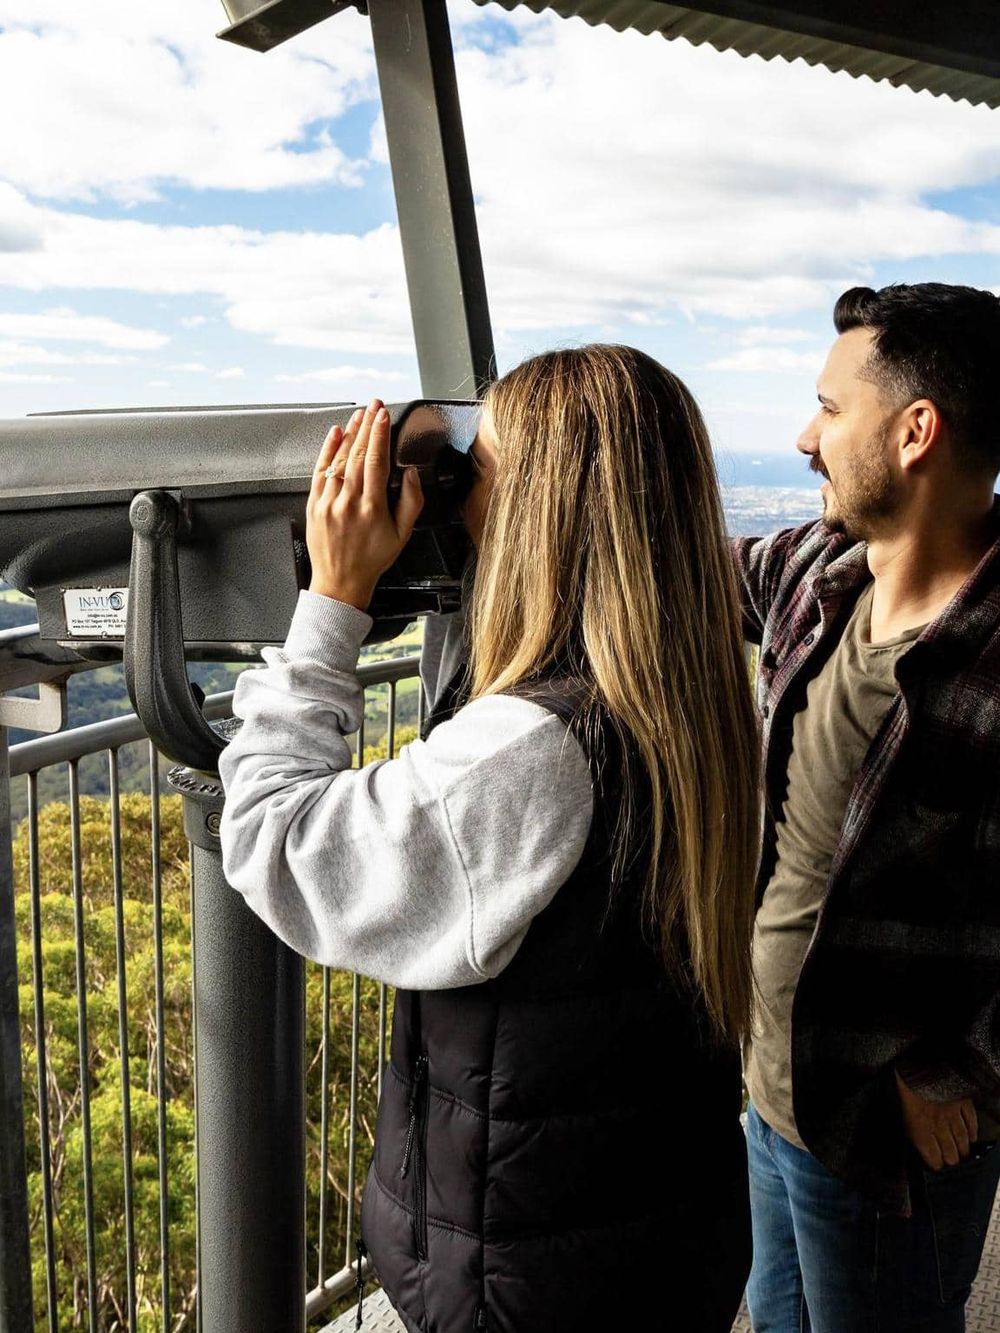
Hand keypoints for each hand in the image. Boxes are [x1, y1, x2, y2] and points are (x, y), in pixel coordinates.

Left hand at [306, 399, 422, 610]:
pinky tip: (335, 434)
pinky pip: (320, 471)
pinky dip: (327, 450)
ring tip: (359, 415)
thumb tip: (410, 475)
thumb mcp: (401, 535)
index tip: (384, 416)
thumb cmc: (371, 560)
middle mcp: (348, 502)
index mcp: (372, 508)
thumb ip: (410, 503)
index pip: (376, 461)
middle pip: (357, 454)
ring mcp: (328, 502)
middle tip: (374, 405)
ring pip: (338, 459)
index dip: (380, 435)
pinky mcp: (314, 505)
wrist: (340, 582)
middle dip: (367, 426)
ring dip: (349, 433)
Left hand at [895, 1069, 978, 1169]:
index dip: (935, 1164)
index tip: (936, 1165)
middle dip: (951, 1161)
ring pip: (962, 1140)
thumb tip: (919, 1145)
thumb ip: (913, 1131)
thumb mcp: (901, 1113)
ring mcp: (953, 1115)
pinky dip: (972, 1131)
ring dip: (963, 1150)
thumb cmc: (904, 1089)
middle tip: (952, 1162)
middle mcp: (939, 1127)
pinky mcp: (963, 1102)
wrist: (917, 1065)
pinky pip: (971, 1121)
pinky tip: (971, 1138)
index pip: (933, 1158)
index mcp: (921, 1131)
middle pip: (951, 1153)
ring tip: (963, 1155)